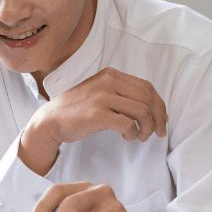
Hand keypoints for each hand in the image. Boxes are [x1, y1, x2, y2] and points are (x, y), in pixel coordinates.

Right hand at [20, 68, 166, 175]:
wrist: (50, 120)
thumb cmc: (76, 110)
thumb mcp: (98, 91)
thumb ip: (120, 93)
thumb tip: (151, 107)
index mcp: (110, 75)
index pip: (147, 87)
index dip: (159, 106)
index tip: (161, 120)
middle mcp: (108, 82)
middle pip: (149, 98)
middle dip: (158, 119)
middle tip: (157, 133)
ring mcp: (102, 97)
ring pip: (142, 112)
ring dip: (147, 128)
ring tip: (139, 136)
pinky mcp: (97, 114)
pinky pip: (128, 124)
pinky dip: (133, 133)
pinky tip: (126, 136)